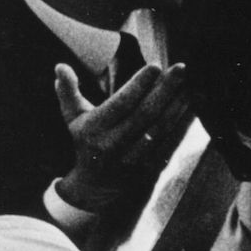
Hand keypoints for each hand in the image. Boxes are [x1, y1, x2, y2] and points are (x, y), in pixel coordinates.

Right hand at [53, 62, 190, 215]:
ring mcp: (134, 158)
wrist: (96, 184)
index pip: (120, 103)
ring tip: (189, 84)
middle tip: (181, 68)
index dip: (138, 85)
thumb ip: (68, 91)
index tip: (156, 66)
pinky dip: (181, 124)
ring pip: (160, 128)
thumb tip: (60, 66)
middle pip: (145, 113)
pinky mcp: (150, 167)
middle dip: (165, 89)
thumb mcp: (73, 117)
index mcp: (95, 129)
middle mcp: (114, 143)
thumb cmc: (86, 141)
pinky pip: (170, 142)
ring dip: (177, 105)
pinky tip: (191, 106)